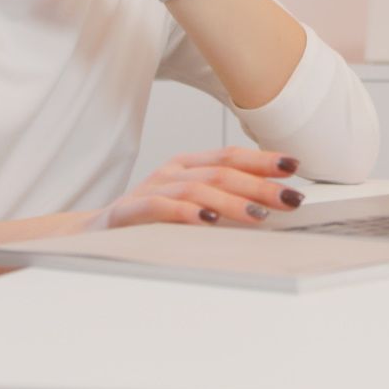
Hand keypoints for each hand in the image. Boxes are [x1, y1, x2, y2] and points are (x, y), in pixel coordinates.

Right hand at [84, 147, 306, 229]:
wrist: (94, 233)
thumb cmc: (149, 219)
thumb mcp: (189, 204)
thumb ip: (222, 201)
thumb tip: (270, 206)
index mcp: (188, 166)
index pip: (230, 156)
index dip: (263, 159)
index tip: (294, 165)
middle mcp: (172, 171)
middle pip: (221, 171)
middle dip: (260, 184)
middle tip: (289, 198)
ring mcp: (151, 188)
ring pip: (198, 189)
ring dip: (233, 201)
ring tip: (260, 214)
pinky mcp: (131, 211)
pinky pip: (162, 208)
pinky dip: (187, 213)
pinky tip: (208, 221)